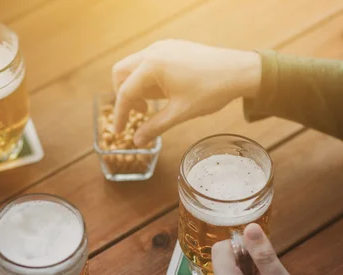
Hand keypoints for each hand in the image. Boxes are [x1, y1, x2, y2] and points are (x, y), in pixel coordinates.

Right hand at [112, 39, 261, 145]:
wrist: (241, 71)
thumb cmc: (212, 90)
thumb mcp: (180, 113)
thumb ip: (154, 127)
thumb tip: (136, 142)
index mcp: (153, 65)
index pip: (126, 92)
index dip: (120, 114)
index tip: (119, 131)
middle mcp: (154, 51)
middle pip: (121, 73)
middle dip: (123, 95)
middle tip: (139, 112)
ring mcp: (163, 47)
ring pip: (134, 66)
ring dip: (135, 86)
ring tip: (152, 104)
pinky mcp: (172, 47)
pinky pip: (148, 62)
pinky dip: (146, 78)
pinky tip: (163, 92)